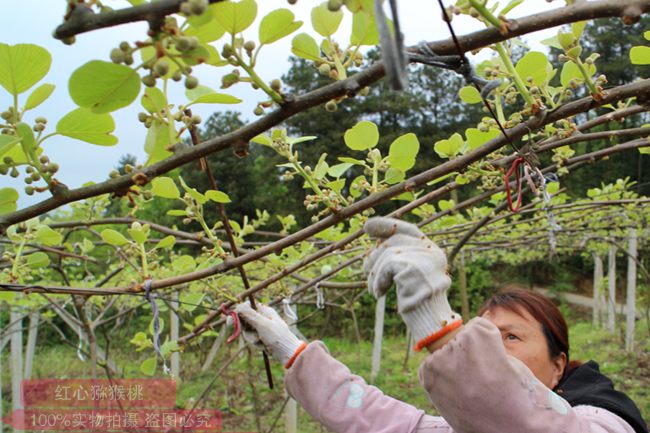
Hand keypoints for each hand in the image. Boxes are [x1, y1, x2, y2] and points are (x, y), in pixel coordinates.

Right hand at [234, 301, 305, 367]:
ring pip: (248, 332)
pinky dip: (257, 344)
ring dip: (253, 339)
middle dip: (247, 332)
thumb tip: (239, 306)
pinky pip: (253, 339)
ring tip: (262, 342)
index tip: (230, 322)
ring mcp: (262, 328)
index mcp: (265, 310)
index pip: (247, 307)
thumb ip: (250, 315)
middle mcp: (263, 317)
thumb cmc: (278, 337)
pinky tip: (265, 346)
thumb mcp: (263, 325)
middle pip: (245, 321)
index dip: (238, 314)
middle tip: (255, 337)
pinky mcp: (262, 337)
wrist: (288, 353)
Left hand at [363, 217, 460, 350]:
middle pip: (393, 241)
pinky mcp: (414, 268)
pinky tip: (378, 294)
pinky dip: (378, 280)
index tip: (367, 227)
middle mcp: (432, 252)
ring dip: (374, 272)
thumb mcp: (411, 277)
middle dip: (374, 255)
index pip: (408, 230)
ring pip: (387, 253)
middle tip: (365, 269)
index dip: (386, 226)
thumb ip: (401, 259)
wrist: (431, 323)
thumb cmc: (418, 304)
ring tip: (373, 288)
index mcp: (433, 252)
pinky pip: (387, 266)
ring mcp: (425, 259)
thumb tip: (375, 244)